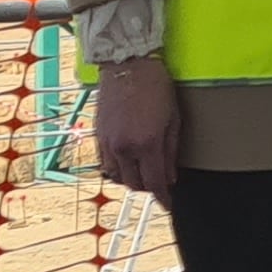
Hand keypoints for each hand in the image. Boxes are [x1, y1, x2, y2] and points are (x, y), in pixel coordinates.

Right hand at [91, 58, 179, 192]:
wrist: (128, 66)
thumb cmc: (157, 88)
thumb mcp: (174, 120)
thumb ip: (171, 152)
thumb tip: (171, 178)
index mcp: (147, 144)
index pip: (154, 182)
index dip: (163, 198)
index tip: (169, 205)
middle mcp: (124, 148)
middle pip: (134, 184)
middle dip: (148, 188)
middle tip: (159, 184)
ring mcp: (108, 143)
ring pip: (117, 177)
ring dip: (131, 180)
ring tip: (144, 172)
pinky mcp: (98, 136)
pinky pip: (105, 164)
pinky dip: (117, 169)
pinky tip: (127, 163)